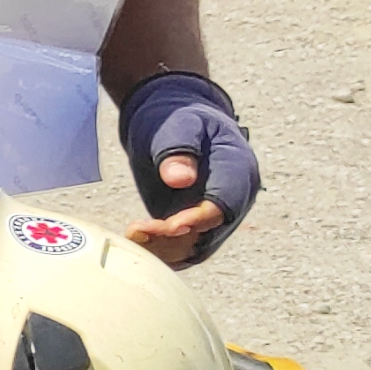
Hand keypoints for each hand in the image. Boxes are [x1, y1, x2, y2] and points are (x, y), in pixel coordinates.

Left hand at [118, 71, 257, 266]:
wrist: (174, 122)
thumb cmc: (178, 118)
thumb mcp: (179, 126)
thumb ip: (180, 150)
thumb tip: (181, 180)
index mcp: (238, 170)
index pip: (224, 205)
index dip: (199, 219)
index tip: (170, 225)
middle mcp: (233, 200)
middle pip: (210, 233)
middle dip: (174, 239)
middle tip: (137, 230)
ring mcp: (215, 216)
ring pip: (194, 248)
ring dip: (163, 249)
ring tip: (132, 234)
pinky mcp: (194, 226)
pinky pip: (181, 248)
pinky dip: (159, 251)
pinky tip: (134, 239)